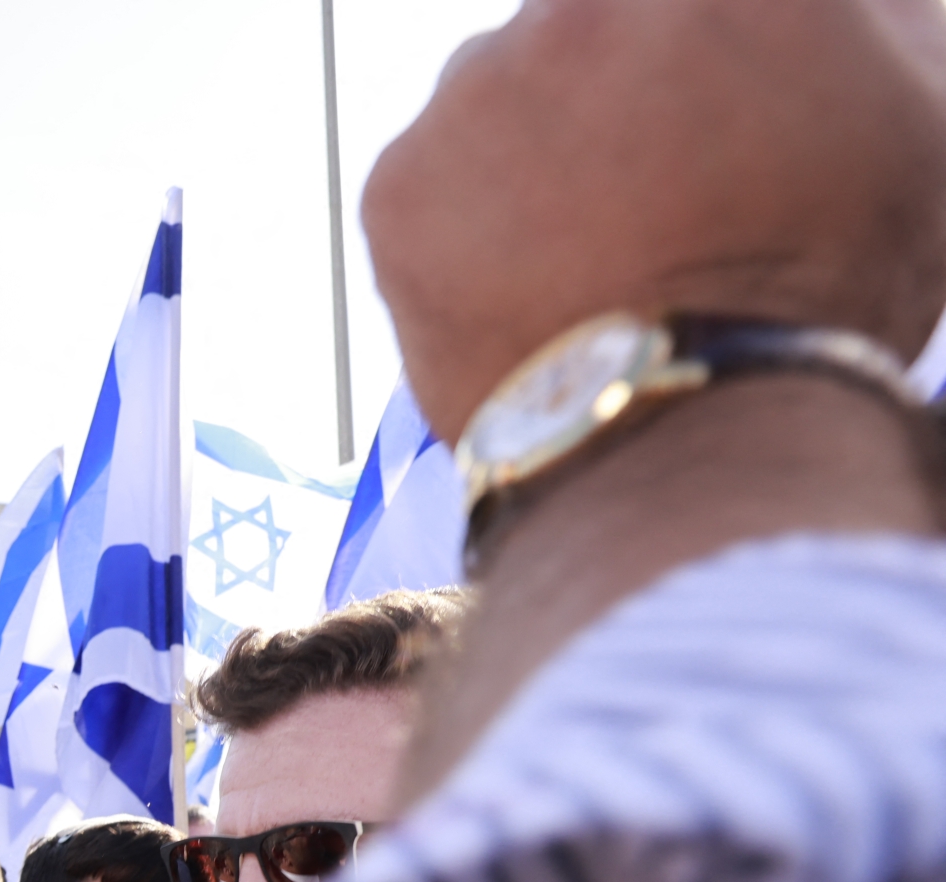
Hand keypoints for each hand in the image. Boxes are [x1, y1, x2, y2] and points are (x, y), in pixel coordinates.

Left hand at [363, 0, 945, 440]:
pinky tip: (527, 289)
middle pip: (583, 30)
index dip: (696, 65)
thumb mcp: (919, 117)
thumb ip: (872, 23)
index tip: (701, 116)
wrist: (698, 428)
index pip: (687, 9)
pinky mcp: (398, 181)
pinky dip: (461, 231)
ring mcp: (480, 88)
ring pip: (496, 98)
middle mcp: (587, 4)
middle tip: (650, 195)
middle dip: (607, 98)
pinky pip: (427, 182)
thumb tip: (838, 14)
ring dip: (529, 154)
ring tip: (592, 254)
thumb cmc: (829, 283)